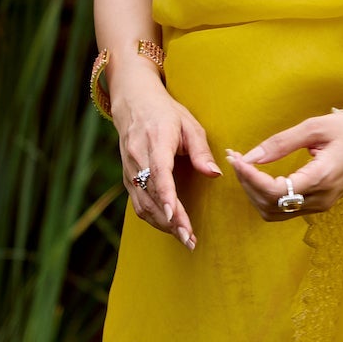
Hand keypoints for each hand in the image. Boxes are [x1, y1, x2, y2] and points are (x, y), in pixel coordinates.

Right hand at [115, 69, 217, 249]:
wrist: (134, 103)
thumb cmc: (166, 112)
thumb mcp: (189, 124)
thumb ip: (201, 151)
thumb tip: (214, 174)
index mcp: (155, 141)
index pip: (159, 172)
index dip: (166, 195)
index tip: (174, 215)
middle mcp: (138, 158)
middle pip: (152, 195)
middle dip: (170, 220)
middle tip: (189, 238)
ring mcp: (129, 169)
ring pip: (142, 203)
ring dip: (162, 224)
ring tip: (184, 238)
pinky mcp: (127, 177)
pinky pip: (138, 203)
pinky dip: (154, 217)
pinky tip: (170, 226)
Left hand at [227, 109, 342, 221]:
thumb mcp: (315, 127)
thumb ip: (281, 143)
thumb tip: (250, 156)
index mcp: (321, 177)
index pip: (274, 190)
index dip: (250, 177)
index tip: (237, 159)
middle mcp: (321, 198)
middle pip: (270, 205)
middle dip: (248, 183)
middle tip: (237, 159)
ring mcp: (322, 204)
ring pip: (275, 212)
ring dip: (255, 192)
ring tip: (246, 168)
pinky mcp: (321, 204)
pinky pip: (285, 209)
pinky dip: (267, 196)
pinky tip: (261, 177)